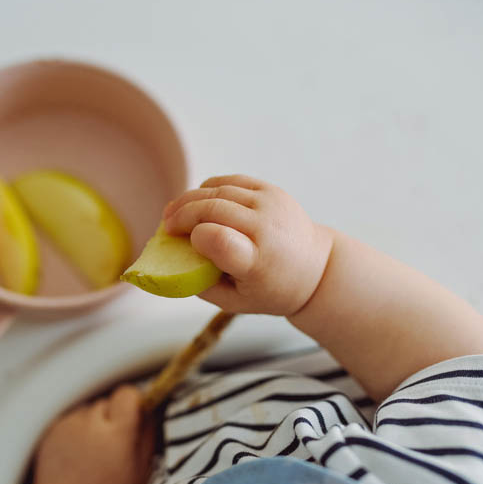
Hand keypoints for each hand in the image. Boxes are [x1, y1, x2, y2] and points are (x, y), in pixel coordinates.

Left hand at [31, 385, 154, 483]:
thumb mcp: (142, 470)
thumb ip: (148, 434)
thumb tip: (149, 405)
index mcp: (116, 435)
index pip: (127, 394)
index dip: (133, 402)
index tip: (134, 414)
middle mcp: (89, 425)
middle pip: (107, 402)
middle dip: (112, 416)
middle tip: (112, 442)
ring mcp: (67, 427)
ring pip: (88, 410)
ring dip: (93, 422)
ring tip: (92, 450)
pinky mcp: (51, 431)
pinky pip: (70, 419)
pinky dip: (76, 430)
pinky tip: (78, 452)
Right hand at [163, 174, 332, 315]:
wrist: (316, 267)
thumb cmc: (271, 289)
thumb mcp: (236, 302)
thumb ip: (202, 285)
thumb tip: (170, 263)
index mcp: (258, 262)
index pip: (222, 240)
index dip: (197, 238)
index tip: (187, 244)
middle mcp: (267, 227)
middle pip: (213, 208)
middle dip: (182, 215)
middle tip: (166, 227)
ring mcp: (271, 203)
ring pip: (218, 190)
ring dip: (189, 199)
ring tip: (173, 212)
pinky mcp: (271, 190)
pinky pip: (230, 181)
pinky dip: (208, 188)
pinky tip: (196, 201)